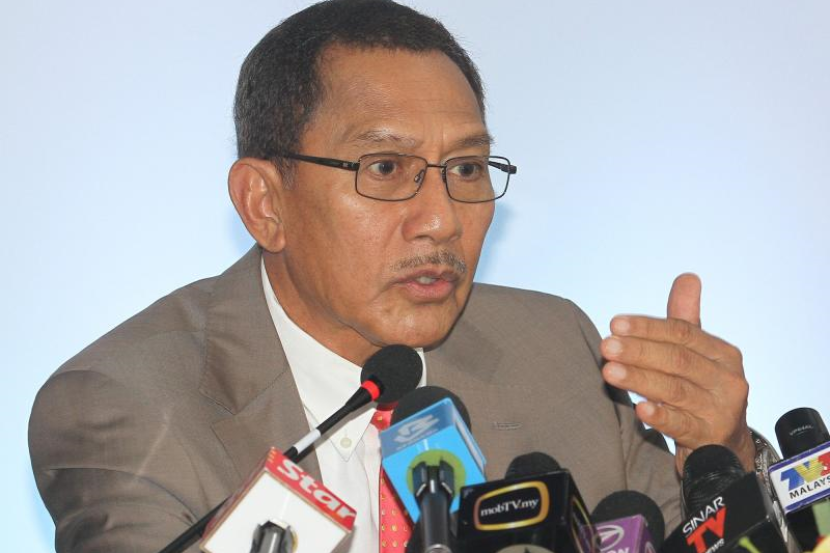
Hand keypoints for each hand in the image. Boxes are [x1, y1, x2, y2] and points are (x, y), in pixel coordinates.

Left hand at [600, 273, 754, 473]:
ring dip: (640, 379)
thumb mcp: (697, 355)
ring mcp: (720, 410)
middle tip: (606, 346)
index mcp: (723, 354)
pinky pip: (682, 425)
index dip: (648, 327)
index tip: (615, 323)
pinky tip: (639, 409)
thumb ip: (685, 319)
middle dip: (639, 351)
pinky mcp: (710, 438)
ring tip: (610, 371)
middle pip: (678, 360)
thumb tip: (688, 277)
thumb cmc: (702, 390)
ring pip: (676, 390)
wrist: (723, 445)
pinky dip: (660, 416)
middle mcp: (727, 380)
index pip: (682, 333)